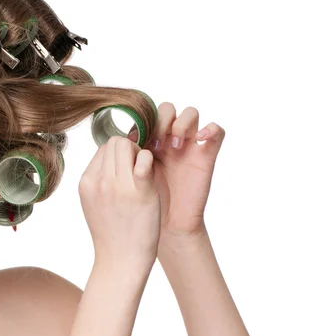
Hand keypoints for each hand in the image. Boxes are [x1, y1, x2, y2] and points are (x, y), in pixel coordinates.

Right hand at [79, 135, 160, 274]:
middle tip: (137, 169)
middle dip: (129, 149)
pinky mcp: (139, 191)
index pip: (102, 149)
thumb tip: (109, 160)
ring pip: (128, 145)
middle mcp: (99, 180)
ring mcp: (118, 185)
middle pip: (115, 142)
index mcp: (86, 182)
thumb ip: (98, 181)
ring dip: (139, 153)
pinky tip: (149, 176)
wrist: (121, 260)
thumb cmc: (111, 233)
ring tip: (143, 174)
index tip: (125, 172)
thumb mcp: (92, 203)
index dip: (117, 156)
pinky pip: (144, 158)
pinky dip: (148, 160)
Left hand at [128, 102, 224, 238]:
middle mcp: (168, 139)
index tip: (134, 142)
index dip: (141, 123)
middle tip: (155, 143)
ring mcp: (189, 145)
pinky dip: (210, 129)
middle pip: (167, 110)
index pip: (146, 115)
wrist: (165, 225)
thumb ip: (127, 156)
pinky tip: (200, 139)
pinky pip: (217, 132)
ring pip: (190, 114)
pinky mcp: (207, 155)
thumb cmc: (144, 201)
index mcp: (148, 141)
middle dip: (160, 121)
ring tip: (174, 145)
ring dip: (181, 124)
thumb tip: (117, 139)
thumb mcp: (131, 176)